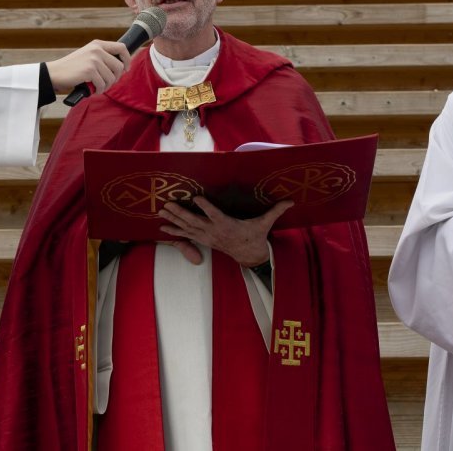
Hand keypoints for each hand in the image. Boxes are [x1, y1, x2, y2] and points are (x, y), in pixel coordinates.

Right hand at [46, 39, 130, 93]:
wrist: (54, 73)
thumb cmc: (72, 67)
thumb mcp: (88, 55)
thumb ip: (102, 56)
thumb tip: (122, 66)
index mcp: (98, 44)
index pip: (121, 47)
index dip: (127, 59)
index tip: (126, 69)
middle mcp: (97, 49)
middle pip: (119, 66)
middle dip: (116, 78)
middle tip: (107, 83)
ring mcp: (93, 59)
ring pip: (112, 77)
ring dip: (106, 86)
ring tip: (98, 87)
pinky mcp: (89, 70)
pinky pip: (103, 84)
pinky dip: (99, 90)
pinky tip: (93, 90)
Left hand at [157, 197, 293, 266]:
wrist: (249, 255)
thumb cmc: (255, 236)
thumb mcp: (265, 224)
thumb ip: (276, 211)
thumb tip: (291, 201)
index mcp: (227, 225)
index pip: (215, 214)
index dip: (205, 206)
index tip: (196, 197)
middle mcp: (214, 231)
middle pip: (194, 221)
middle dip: (180, 213)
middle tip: (168, 204)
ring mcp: (207, 237)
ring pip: (187, 227)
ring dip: (173, 219)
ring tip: (161, 211)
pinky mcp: (203, 240)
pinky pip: (186, 236)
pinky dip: (174, 231)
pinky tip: (162, 228)